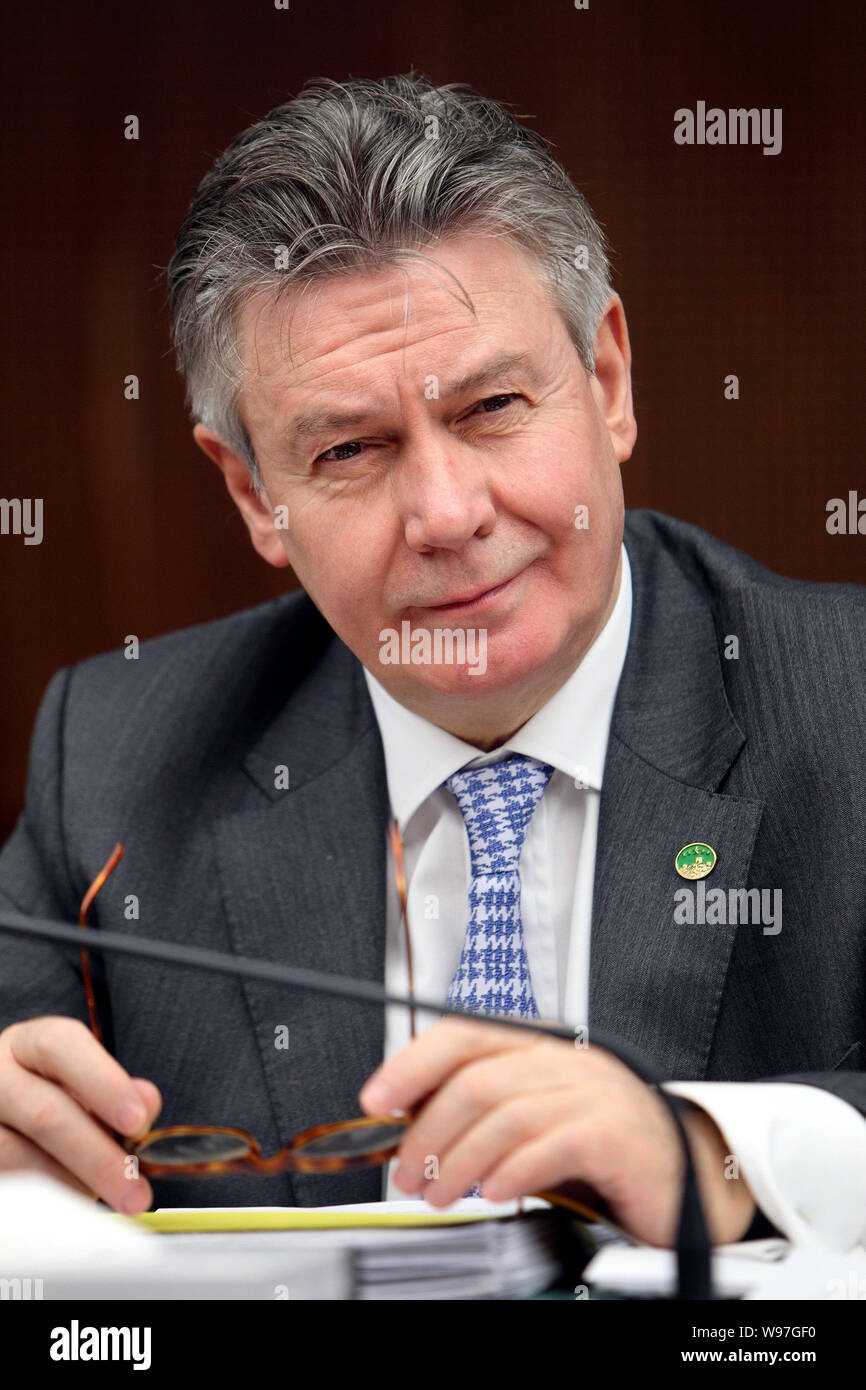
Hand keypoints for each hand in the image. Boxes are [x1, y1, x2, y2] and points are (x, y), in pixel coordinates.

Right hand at [0, 1016, 161, 1213]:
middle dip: (98, 1157)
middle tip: (136, 1193)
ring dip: (75, 1185)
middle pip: (44, 1113)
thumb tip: (145, 1103)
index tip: (137, 1123)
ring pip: (21, 1159)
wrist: (6, 1119)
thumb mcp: (84, 1080)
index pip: (60, 1046)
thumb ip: (118, 1089)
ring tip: (109, 1198)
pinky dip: (51, 1199)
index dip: (103, 1083)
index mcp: (27, 1044)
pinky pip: (15, 1186)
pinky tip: (76, 1202)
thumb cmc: (52, 1096)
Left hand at [359, 1017, 755, 1245]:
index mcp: (541, 1047)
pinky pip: (551, 1144)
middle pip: (476, 1080)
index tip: (377, 1099)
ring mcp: (594, 1093)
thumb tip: (410, 1123)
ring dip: (460, 1159)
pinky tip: (495, 1192)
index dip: (413, 1063)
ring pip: (506, 1113)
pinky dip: (513, 1170)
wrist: (686, 1173)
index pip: (464, 1034)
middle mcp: (566, 1061)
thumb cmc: (606, 1146)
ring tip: (441, 1192)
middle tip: (408, 1172)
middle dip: (429, 1131)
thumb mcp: (536, 1119)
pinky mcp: (616, 1135)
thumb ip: (483, 1112)